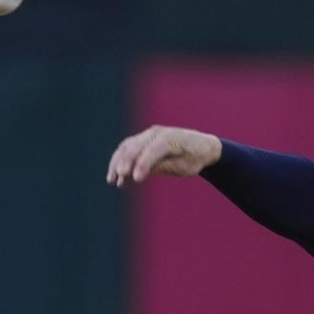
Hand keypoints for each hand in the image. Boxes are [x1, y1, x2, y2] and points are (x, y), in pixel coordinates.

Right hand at [106, 125, 221, 186]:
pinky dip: (120, 161)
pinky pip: (127, 148)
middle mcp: (156, 133)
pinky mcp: (143, 140)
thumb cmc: (194, 158)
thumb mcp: (184, 166)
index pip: (153, 150)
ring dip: (118, 163)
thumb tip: (141, 171)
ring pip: (127, 147)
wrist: (201, 146)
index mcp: (170, 138)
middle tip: (118, 180)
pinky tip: (116, 176)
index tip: (135, 179)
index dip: (143, 164)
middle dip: (125, 163)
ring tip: (112, 181)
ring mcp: (148, 134)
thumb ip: (163, 166)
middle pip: (136, 147)